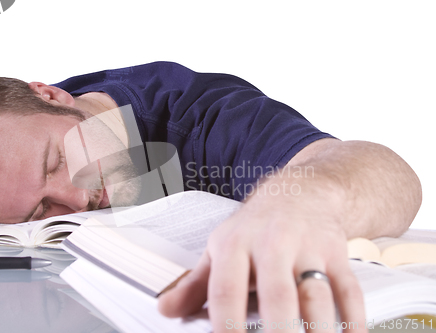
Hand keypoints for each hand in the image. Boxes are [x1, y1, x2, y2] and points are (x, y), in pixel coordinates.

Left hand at [158, 184, 366, 332]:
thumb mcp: (221, 247)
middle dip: (278, 331)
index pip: (225, 288)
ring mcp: (308, 249)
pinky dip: (353, 320)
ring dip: (317, 331)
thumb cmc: (255, 226)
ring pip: (315, 295)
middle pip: (276, 294)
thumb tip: (166, 309)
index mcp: (235, 245)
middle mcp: (271, 244)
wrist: (300, 191)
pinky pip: (348, 290)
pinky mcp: (336, 254)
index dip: (224, 322)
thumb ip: (196, 283)